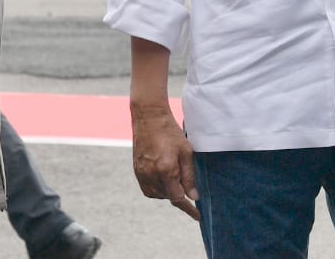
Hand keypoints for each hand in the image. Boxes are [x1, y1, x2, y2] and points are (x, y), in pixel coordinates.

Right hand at [131, 105, 199, 220]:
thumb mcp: (186, 151)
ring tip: (175, 174)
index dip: (189, 209)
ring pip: (158, 194)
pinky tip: (165, 177)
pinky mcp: (137, 171)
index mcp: (165, 170)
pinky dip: (158, 188)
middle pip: (168, 196)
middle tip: (186, 179)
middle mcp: (151, 175)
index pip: (178, 198)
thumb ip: (190, 176)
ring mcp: (142, 174)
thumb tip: (194, 196)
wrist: (149, 118)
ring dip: (169, 191)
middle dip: (179, 193)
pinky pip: (148, 189)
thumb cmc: (170, 132)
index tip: (198, 216)